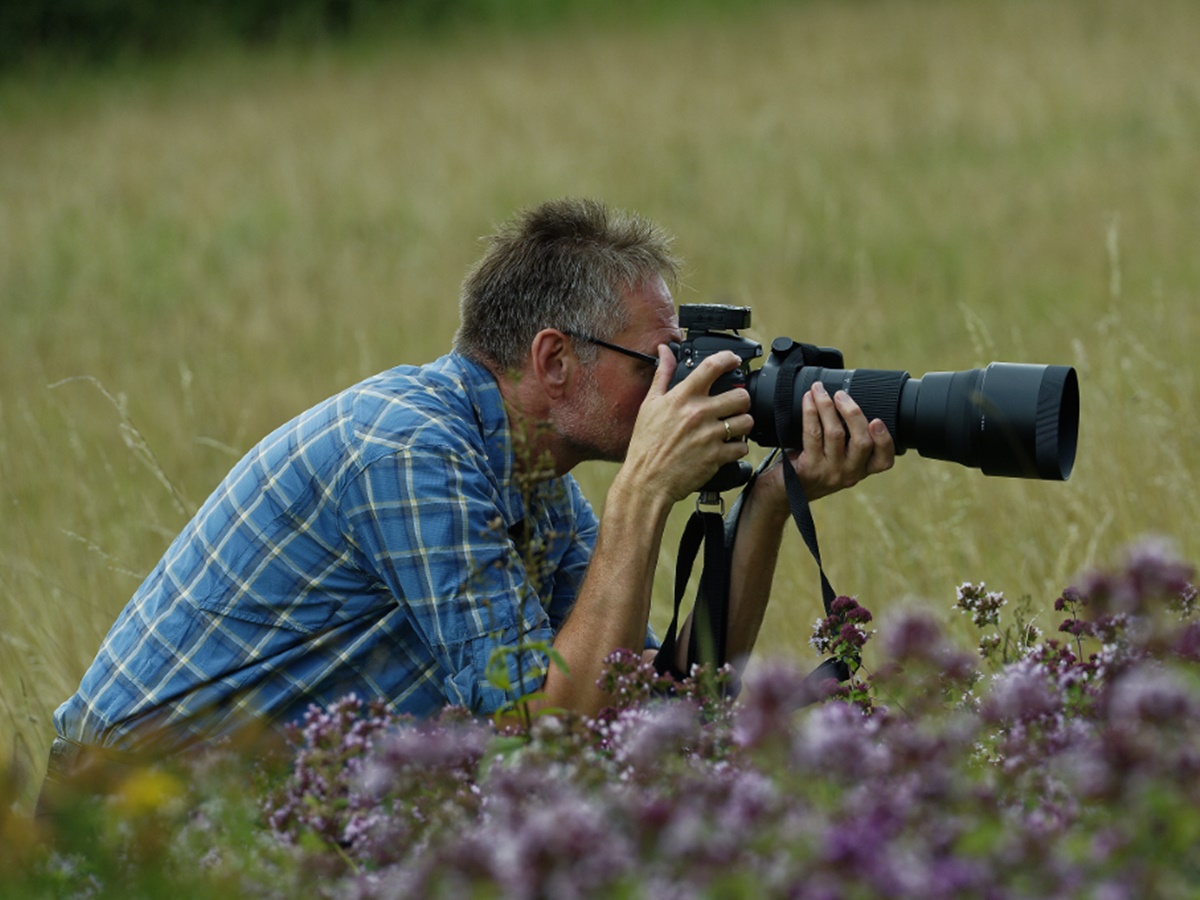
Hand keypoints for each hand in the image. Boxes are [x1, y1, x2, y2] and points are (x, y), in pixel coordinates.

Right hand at [619, 347, 754, 504]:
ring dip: (743, 423)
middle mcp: (698, 413)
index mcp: (682, 397)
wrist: (646, 481)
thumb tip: (664, 351)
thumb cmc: (646, 445)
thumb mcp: (649, 404)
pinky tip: (728, 447)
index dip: (729, 358)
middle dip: (741, 399)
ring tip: (733, 426)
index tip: (734, 360)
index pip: (712, 366)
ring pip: (746, 421)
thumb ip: (661, 375)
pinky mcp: (716, 457)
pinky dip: (738, 448)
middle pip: (740, 396)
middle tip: (734, 405)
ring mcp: (709, 436)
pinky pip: (742, 447)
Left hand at [760, 380, 894, 507]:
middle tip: (841, 394)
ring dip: (827, 406)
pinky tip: (808, 400)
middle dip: (852, 413)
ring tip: (819, 390)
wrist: (781, 491)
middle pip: (862, 442)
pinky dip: (810, 412)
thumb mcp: (835, 458)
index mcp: (860, 470)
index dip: (885, 441)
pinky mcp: (809, 469)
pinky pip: (812, 434)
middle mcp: (848, 474)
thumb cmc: (809, 467)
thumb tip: (845, 400)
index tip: (877, 421)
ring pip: (835, 434)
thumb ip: (847, 439)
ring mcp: (829, 472)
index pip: (883, 461)